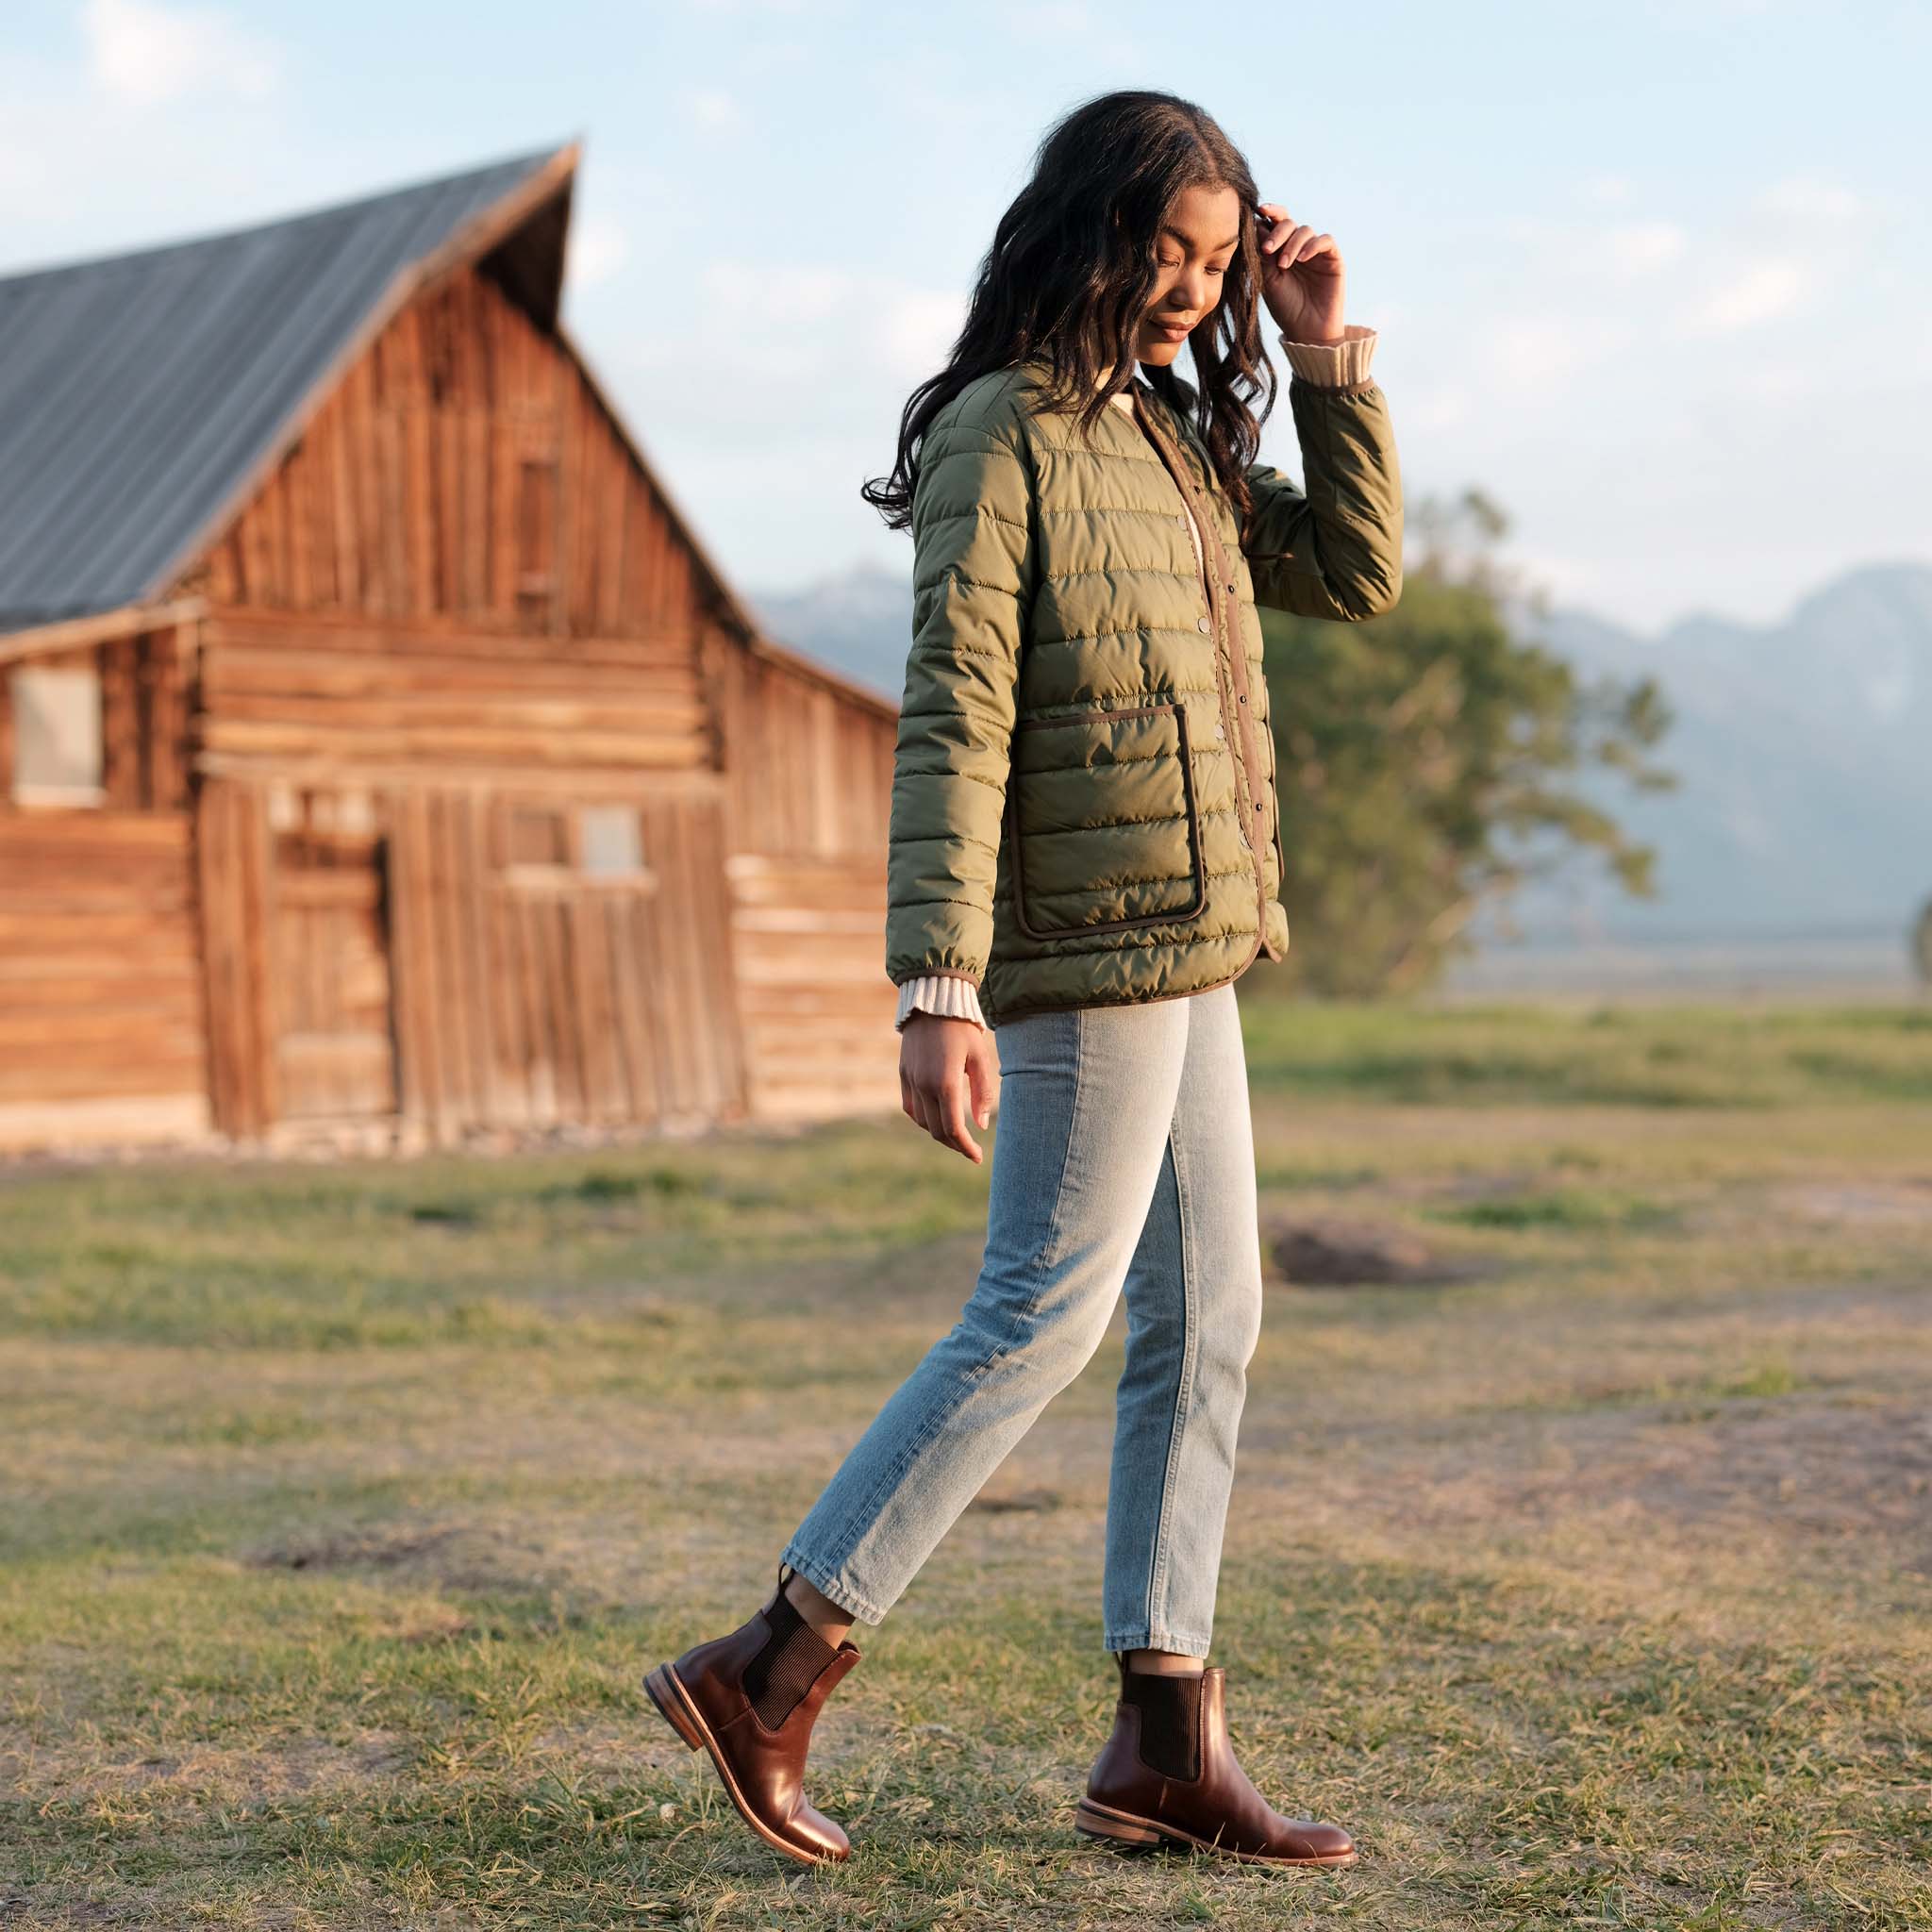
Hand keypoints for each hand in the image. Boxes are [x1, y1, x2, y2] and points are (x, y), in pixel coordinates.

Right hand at [899, 1013, 997, 1163]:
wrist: (933, 1001)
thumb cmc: (962, 1028)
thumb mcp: (980, 1057)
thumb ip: (982, 1092)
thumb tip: (981, 1125)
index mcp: (945, 1083)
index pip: (954, 1129)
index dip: (966, 1148)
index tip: (978, 1157)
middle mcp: (924, 1085)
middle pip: (937, 1130)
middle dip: (955, 1144)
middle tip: (970, 1149)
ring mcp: (910, 1080)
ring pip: (922, 1121)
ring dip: (939, 1133)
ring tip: (957, 1134)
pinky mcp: (903, 1074)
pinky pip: (910, 1107)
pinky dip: (923, 1119)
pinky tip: (936, 1118)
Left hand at [1254, 203, 1345, 346]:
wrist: (1307, 331)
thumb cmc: (1286, 308)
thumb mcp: (1268, 280)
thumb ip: (1263, 255)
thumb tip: (1255, 225)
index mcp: (1280, 249)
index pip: (1274, 223)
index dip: (1268, 213)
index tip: (1258, 210)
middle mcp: (1298, 246)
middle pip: (1288, 222)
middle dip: (1277, 231)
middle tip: (1267, 250)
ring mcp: (1315, 251)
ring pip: (1305, 230)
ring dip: (1292, 244)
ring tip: (1284, 265)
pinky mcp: (1333, 258)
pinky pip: (1325, 240)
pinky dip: (1312, 246)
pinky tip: (1301, 259)